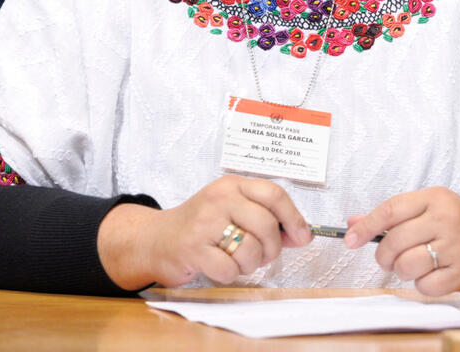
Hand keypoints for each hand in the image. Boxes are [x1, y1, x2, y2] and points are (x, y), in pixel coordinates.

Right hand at [97, 174, 312, 289]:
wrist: (156, 239)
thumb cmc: (201, 227)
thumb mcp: (234, 212)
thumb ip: (266, 220)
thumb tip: (301, 235)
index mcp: (232, 185)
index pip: (274, 194)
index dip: (293, 217)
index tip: (302, 236)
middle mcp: (218, 198)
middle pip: (266, 225)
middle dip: (272, 248)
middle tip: (263, 255)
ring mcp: (204, 222)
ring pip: (251, 249)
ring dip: (250, 264)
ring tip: (237, 260)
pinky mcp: (192, 248)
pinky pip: (229, 269)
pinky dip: (229, 274)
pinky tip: (218, 266)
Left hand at [343, 186, 459, 295]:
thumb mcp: (433, 208)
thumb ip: (394, 215)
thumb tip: (354, 223)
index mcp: (436, 198)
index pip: (391, 210)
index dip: (366, 227)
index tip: (350, 240)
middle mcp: (446, 219)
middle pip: (394, 241)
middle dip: (384, 255)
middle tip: (389, 258)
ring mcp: (456, 246)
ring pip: (407, 265)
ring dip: (403, 271)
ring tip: (414, 265)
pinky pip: (425, 286)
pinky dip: (423, 284)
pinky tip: (433, 275)